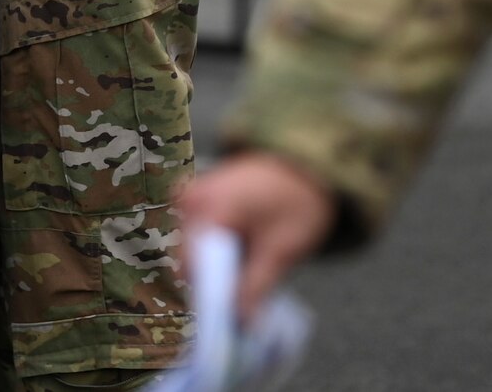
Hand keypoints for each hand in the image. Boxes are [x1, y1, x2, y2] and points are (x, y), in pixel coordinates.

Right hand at [175, 152, 335, 319]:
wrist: (302, 168)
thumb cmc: (296, 203)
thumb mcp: (282, 249)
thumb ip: (256, 286)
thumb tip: (240, 323)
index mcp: (210, 207)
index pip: (194, 265)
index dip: (212, 294)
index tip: (232, 317)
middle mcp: (190, 199)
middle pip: (191, 259)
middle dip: (217, 281)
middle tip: (248, 290)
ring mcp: (188, 197)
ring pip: (194, 252)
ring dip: (217, 267)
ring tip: (249, 262)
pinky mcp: (193, 201)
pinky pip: (197, 238)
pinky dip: (216, 252)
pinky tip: (241, 248)